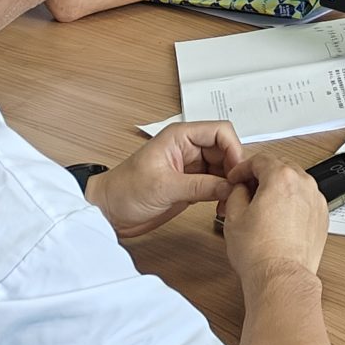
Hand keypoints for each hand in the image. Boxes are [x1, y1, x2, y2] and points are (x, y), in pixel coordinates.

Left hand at [92, 121, 246, 239]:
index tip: (237, 171)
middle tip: (238, 190)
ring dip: (231, 184)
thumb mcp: (163, 187)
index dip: (234, 149)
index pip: (220, 132)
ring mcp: (192, 167)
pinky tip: (223, 206)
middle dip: (234, 169)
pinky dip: (223, 194)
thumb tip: (230, 186)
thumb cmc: (123, 191)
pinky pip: (217, 185)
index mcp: (181, 137)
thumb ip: (200, 186)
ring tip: (231, 201)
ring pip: (224, 169)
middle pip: (227, 150)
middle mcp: (189, 149)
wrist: (107, 213)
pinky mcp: (192, 185)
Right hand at [222, 158, 328, 286]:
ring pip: (295, 184)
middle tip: (246, 191)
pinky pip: (306, 201)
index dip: (243, 168)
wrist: (280, 277)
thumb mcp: (234, 217)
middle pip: (281, 168)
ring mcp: (317, 200)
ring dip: (278, 189)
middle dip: (262, 177)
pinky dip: (293, 204)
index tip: (236, 178)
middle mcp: (304, 184)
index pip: (261, 159)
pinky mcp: (322, 217)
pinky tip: (278, 220)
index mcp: (282, 177)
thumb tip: (240, 189)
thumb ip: (236, 193)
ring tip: (262, 208)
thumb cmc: (259, 252)